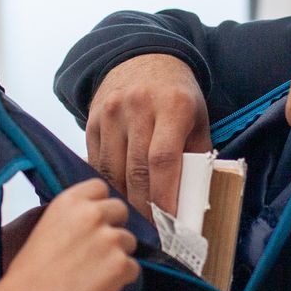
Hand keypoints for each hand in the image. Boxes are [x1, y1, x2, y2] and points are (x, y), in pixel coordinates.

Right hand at [0, 178, 138, 290]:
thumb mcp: (45, 228)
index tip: (94, 221)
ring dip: (118, 255)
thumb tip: (90, 224)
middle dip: (113, 228)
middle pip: (121, 211)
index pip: (100, 187)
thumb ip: (71, 219)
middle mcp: (93, 214)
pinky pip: (133, 268)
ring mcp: (110, 239)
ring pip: (129, 242)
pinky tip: (99, 288)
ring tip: (94, 273)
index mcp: (70, 201)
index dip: (100, 205)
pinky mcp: (121, 265)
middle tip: (97, 250)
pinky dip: (121, 279)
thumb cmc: (28, 273)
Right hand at [85, 54, 210, 214]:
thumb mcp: (197, 119)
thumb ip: (195, 156)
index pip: (163, 159)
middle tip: (154, 232)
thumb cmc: (177, 95)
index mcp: (172, 106)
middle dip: (145, 207)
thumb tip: (192, 202)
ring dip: (124, 200)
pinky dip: (108, 184)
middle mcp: (138, 107)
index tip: (169, 223)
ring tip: (136, 220)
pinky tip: (119, 197)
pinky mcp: (92, 120)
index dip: (164, 195)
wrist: (142, 58)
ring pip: (113, 171)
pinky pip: (97, 163)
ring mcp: (110, 112)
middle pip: (136, 170)